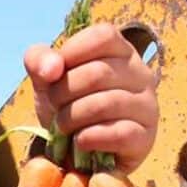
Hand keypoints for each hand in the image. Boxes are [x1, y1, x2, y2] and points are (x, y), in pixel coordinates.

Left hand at [24, 22, 157, 173]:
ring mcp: (147, 106)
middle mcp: (140, 74)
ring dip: (71, 118)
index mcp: (120, 51)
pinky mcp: (145, 137)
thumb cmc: (66, 104)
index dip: (70, 53)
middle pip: (98, 73)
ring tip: (63, 126)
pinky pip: (119, 134)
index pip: (102, 36)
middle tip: (55, 106)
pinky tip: (79, 142)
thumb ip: (39, 60)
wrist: (74, 149)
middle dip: (62, 93)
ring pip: (105, 104)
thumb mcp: (46, 77)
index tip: (55, 74)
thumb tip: (51, 68)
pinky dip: (89, 138)